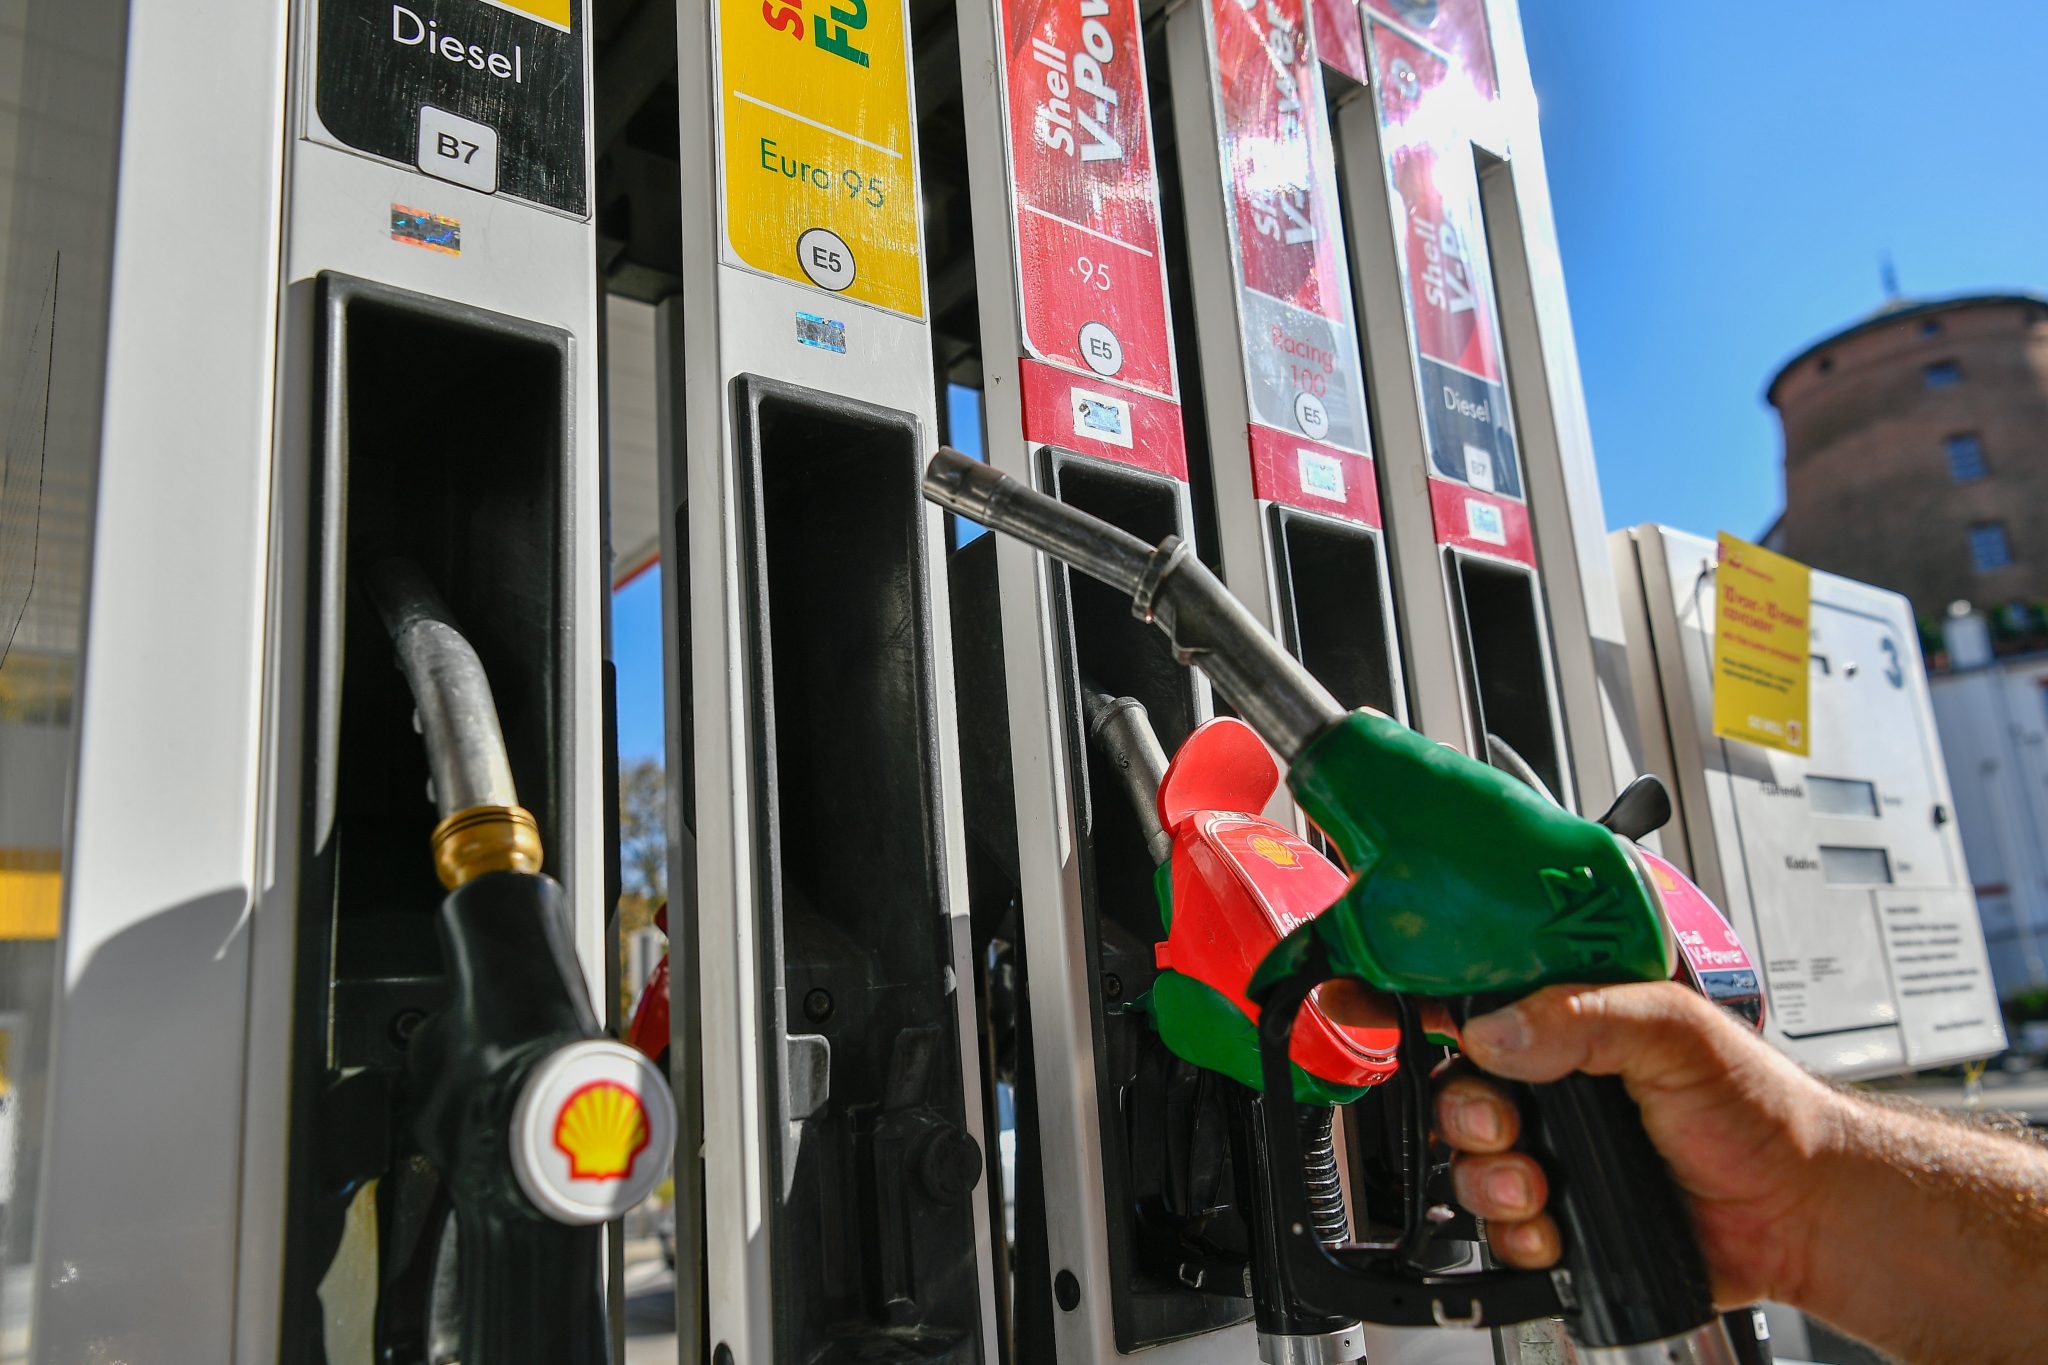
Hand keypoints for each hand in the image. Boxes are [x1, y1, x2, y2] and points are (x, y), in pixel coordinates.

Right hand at [1431, 980, 1842, 1307]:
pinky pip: (1502, 1235)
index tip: (1463, 1051)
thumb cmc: (1760, 1112)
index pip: (1485, 1022)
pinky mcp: (1564, 1224)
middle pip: (1462, 1099)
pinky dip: (1517, 1236)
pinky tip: (1554, 1228)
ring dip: (1490, 1181)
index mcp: (1574, 1032)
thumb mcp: (1674, 1030)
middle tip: (1504, 1129)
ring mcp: (1557, 1161)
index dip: (1460, 1036)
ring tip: (1536, 1187)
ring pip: (1470, 1169)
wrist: (1799, 1213)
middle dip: (1469, 1119)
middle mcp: (1556, 1096)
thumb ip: (1582, 1016)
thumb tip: (1495, 1030)